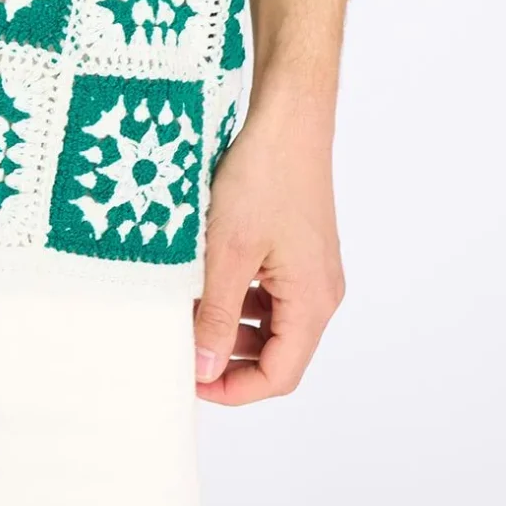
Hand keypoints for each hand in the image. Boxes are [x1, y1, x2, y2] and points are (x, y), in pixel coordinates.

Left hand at [191, 91, 345, 405]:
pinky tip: (207, 281)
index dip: (234, 388)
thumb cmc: (265, 175)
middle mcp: (321, 292)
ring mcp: (312, 269)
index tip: (191, 380)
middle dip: (230, 359)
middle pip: (278, 353)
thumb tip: (204, 367)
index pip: (279, 375)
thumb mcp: (228, 251)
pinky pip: (272, 292)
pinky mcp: (301, 248)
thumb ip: (215, 314)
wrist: (289, 117)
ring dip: (232, 327)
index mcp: (313, 302)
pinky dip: (240, 297)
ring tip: (190, 313)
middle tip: (184, 348)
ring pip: (272, 323)